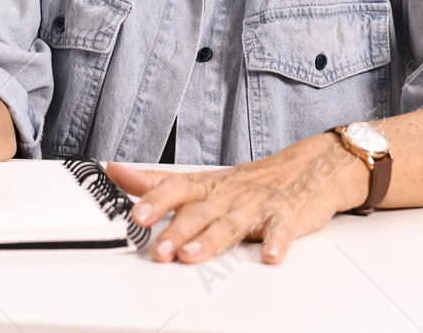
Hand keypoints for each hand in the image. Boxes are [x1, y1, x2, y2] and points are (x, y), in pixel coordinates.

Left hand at [106, 131, 366, 263]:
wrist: (307, 168)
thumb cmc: (247, 181)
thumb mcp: (200, 180)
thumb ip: (156, 182)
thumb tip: (115, 171)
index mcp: (206, 187)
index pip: (174, 189)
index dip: (153, 201)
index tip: (134, 215)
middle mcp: (227, 195)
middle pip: (198, 212)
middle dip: (175, 231)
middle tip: (157, 250)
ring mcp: (256, 205)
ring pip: (231, 224)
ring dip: (211, 240)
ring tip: (192, 255)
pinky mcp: (285, 217)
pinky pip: (280, 230)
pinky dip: (276, 242)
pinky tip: (269, 255)